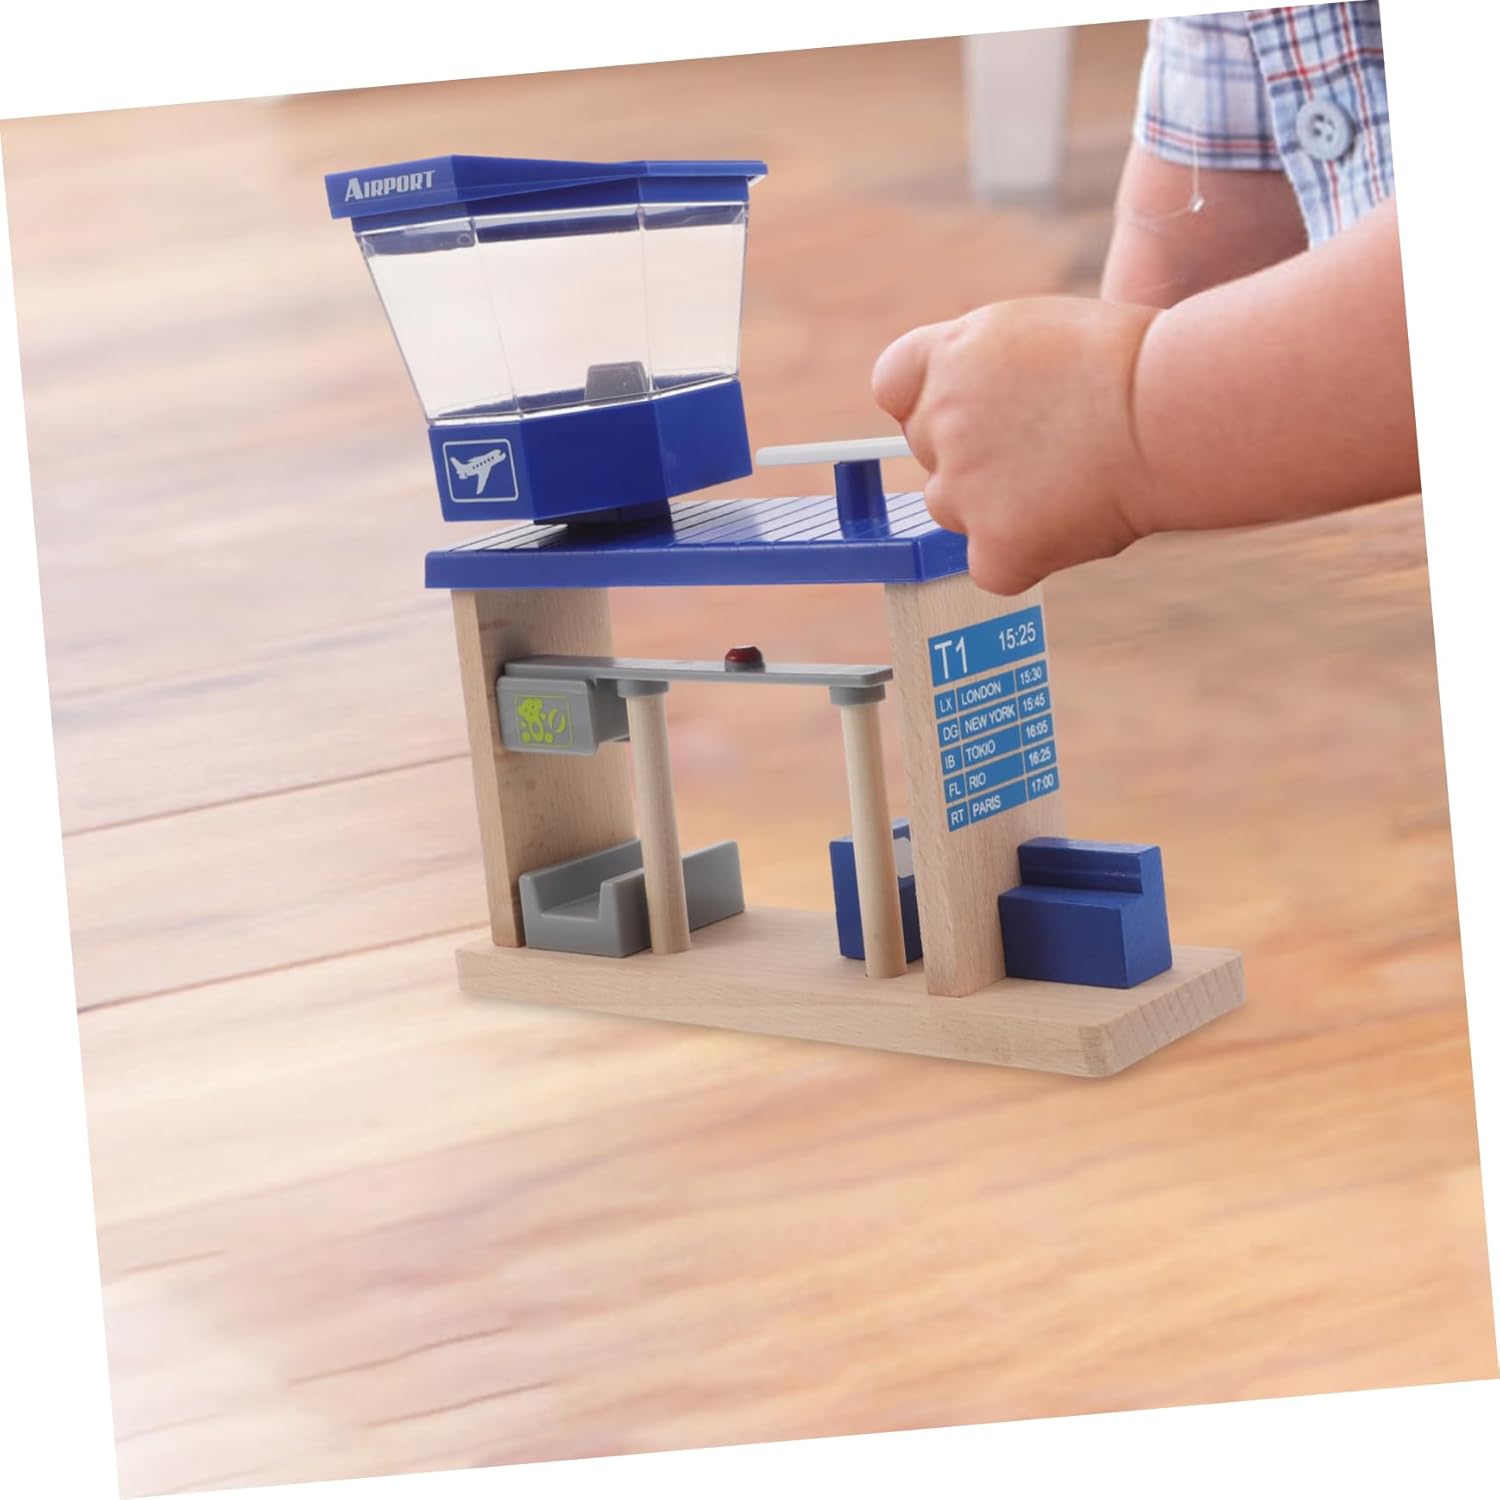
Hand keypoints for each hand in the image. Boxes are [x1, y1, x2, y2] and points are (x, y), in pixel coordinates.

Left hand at [872, 297, 1161, 594]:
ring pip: (952, 510)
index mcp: (949, 355)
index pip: (896, 385)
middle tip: (1050, 446)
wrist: (1177, 411)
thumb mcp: (1038, 334)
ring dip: (995, 506)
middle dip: (974, 454)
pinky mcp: (993, 546)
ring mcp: (962, 487)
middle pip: (929, 453)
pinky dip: (1025, 557)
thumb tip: (961, 408)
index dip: (929, 400)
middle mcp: (940, 420)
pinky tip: (1076, 522)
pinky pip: (990, 566)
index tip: (971, 411)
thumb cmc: (1135, 365)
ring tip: (1069, 480)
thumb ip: (984, 370)